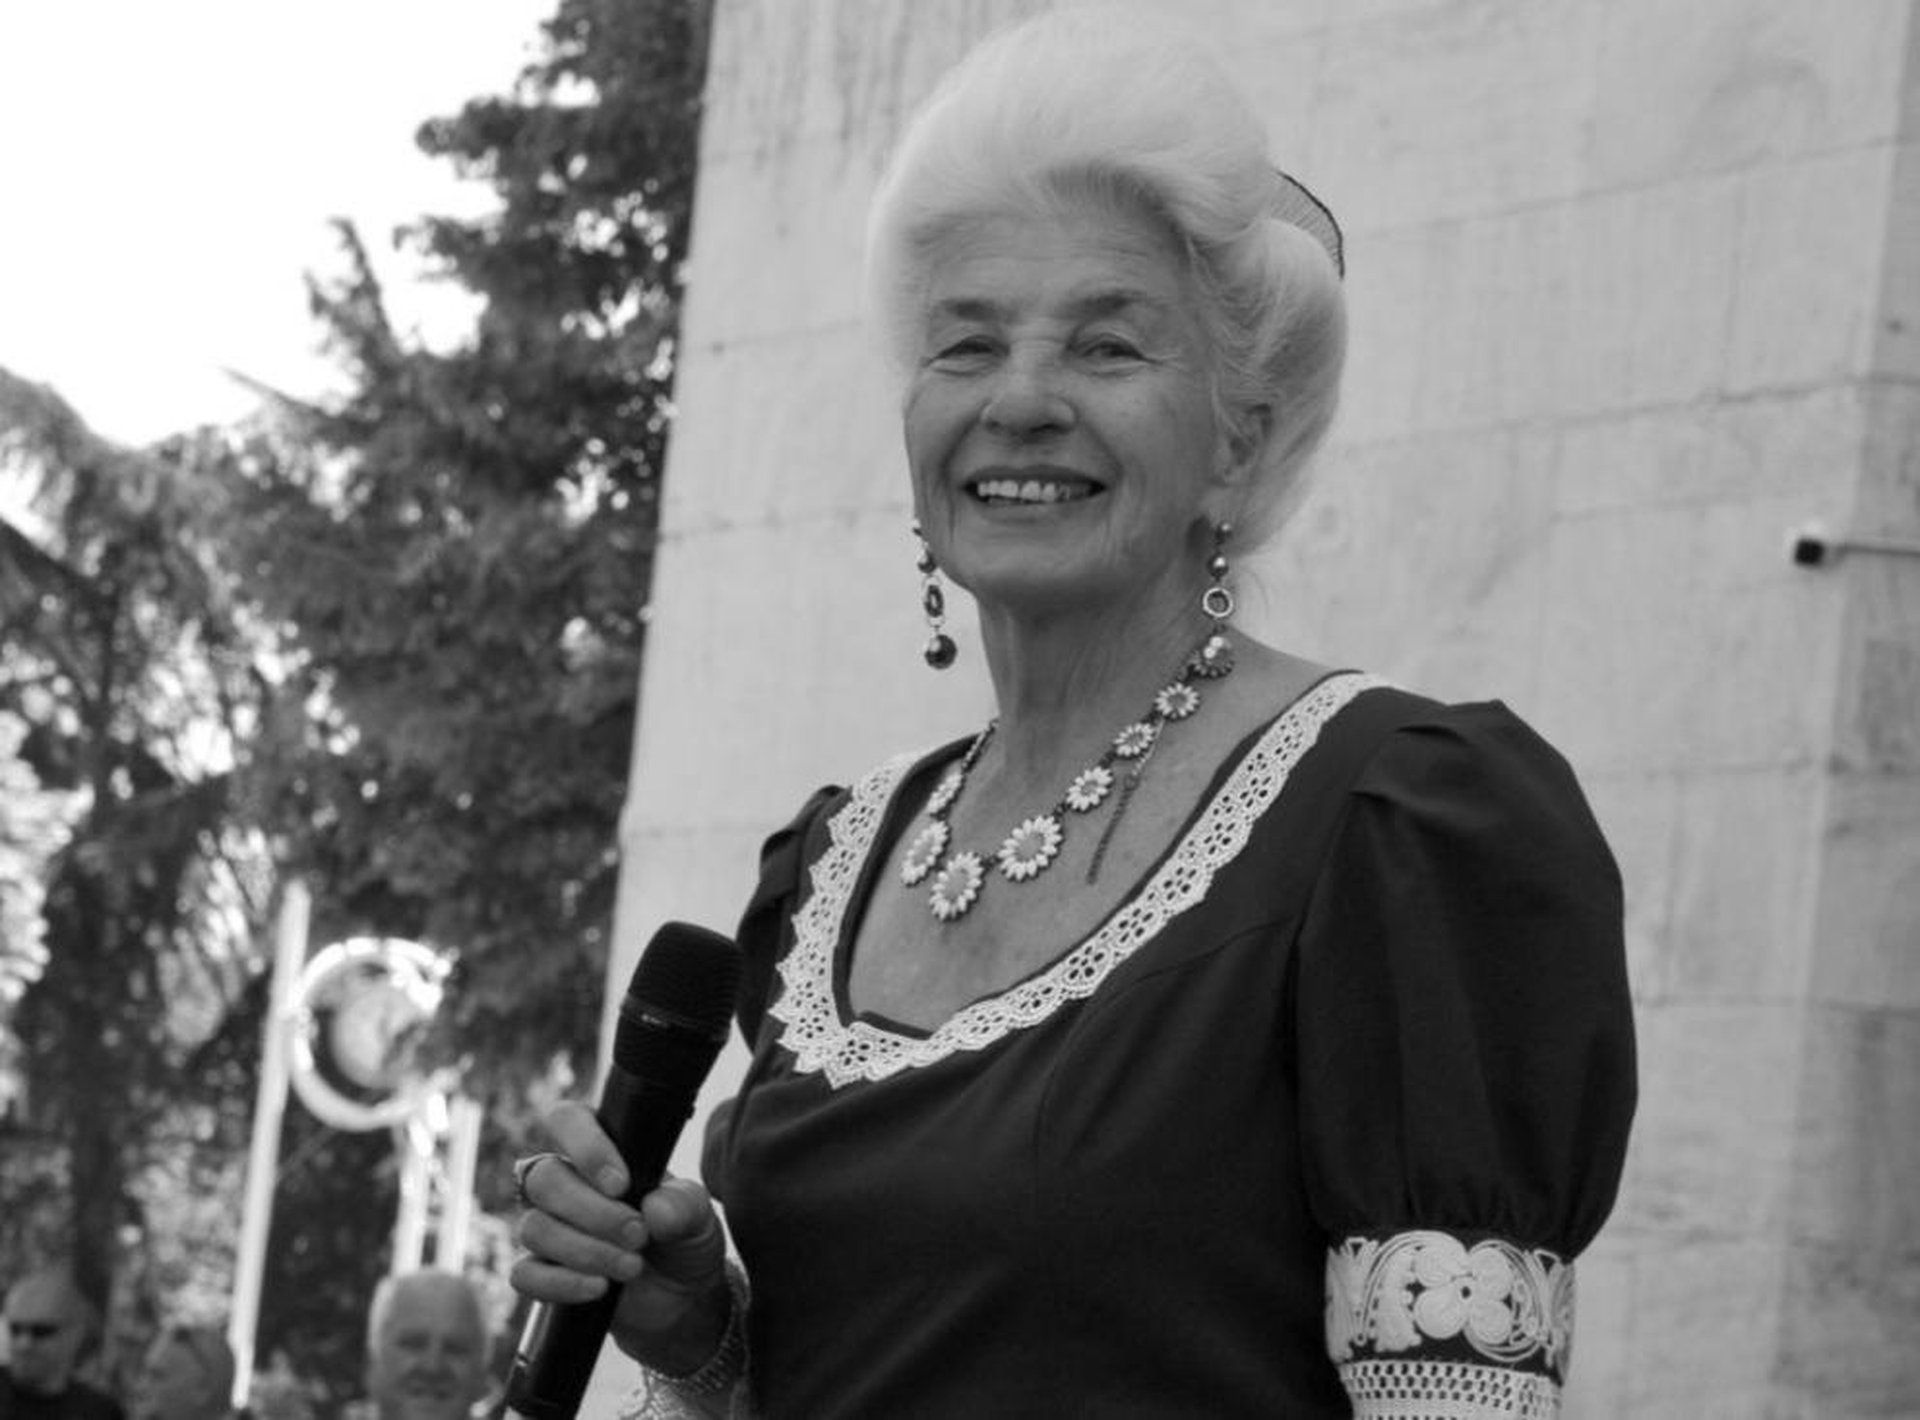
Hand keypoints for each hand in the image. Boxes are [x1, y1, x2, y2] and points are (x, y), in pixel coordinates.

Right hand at [510, 1099, 732, 1371]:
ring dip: (586, 1250)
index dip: (586, 1147)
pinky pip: (524, 1275)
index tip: (621, 1184)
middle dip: (593, 1212)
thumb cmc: (682, 1239)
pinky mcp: (541, 1272)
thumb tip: (654, 1209)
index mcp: (600, 1149)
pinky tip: (599, 1288)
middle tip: (638, 1234)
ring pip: (534, 1228)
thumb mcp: (697, 1217)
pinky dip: (563, 1283)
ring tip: (632, 1266)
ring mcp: (547, 1227)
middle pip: (544, 1179)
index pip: (567, 1120)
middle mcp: (565, 1182)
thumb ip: (684, 1206)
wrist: (681, 1298)